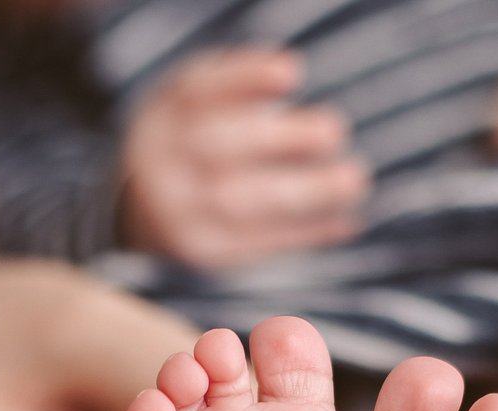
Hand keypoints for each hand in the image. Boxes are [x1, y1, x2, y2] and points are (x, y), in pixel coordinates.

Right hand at [122, 48, 370, 268]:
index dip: (244, 78)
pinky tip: (346, 222)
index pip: (198, 90)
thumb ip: (238, 84)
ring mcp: (179, 211)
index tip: (293, 73)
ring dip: (303, 192)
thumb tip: (289, 72)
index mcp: (166, 113)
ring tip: (353, 180)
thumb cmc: (194, 142)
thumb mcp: (201, 103)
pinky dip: (306, 233)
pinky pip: (257, 244)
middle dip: (280, 139)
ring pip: (238, 202)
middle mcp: (163, 161)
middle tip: (334, 131)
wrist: (144, 211)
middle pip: (216, 148)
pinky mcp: (203, 252)